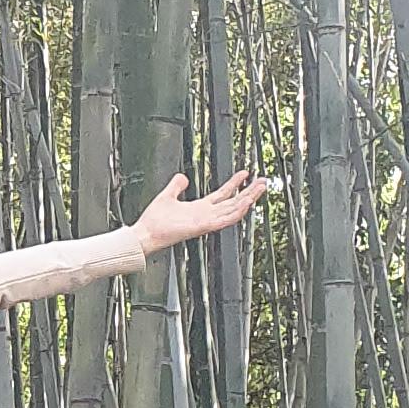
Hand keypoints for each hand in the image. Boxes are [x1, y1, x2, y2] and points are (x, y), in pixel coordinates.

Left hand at [129, 166, 275, 254]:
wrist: (145, 234)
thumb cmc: (154, 220)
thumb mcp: (167, 196)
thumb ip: (176, 185)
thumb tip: (183, 177)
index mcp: (199, 208)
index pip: (223, 194)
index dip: (235, 183)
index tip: (245, 173)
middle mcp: (206, 215)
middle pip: (233, 202)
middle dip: (249, 192)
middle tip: (263, 182)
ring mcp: (206, 222)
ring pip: (233, 210)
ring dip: (248, 199)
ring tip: (259, 189)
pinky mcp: (203, 226)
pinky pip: (224, 219)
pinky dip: (236, 211)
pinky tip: (246, 203)